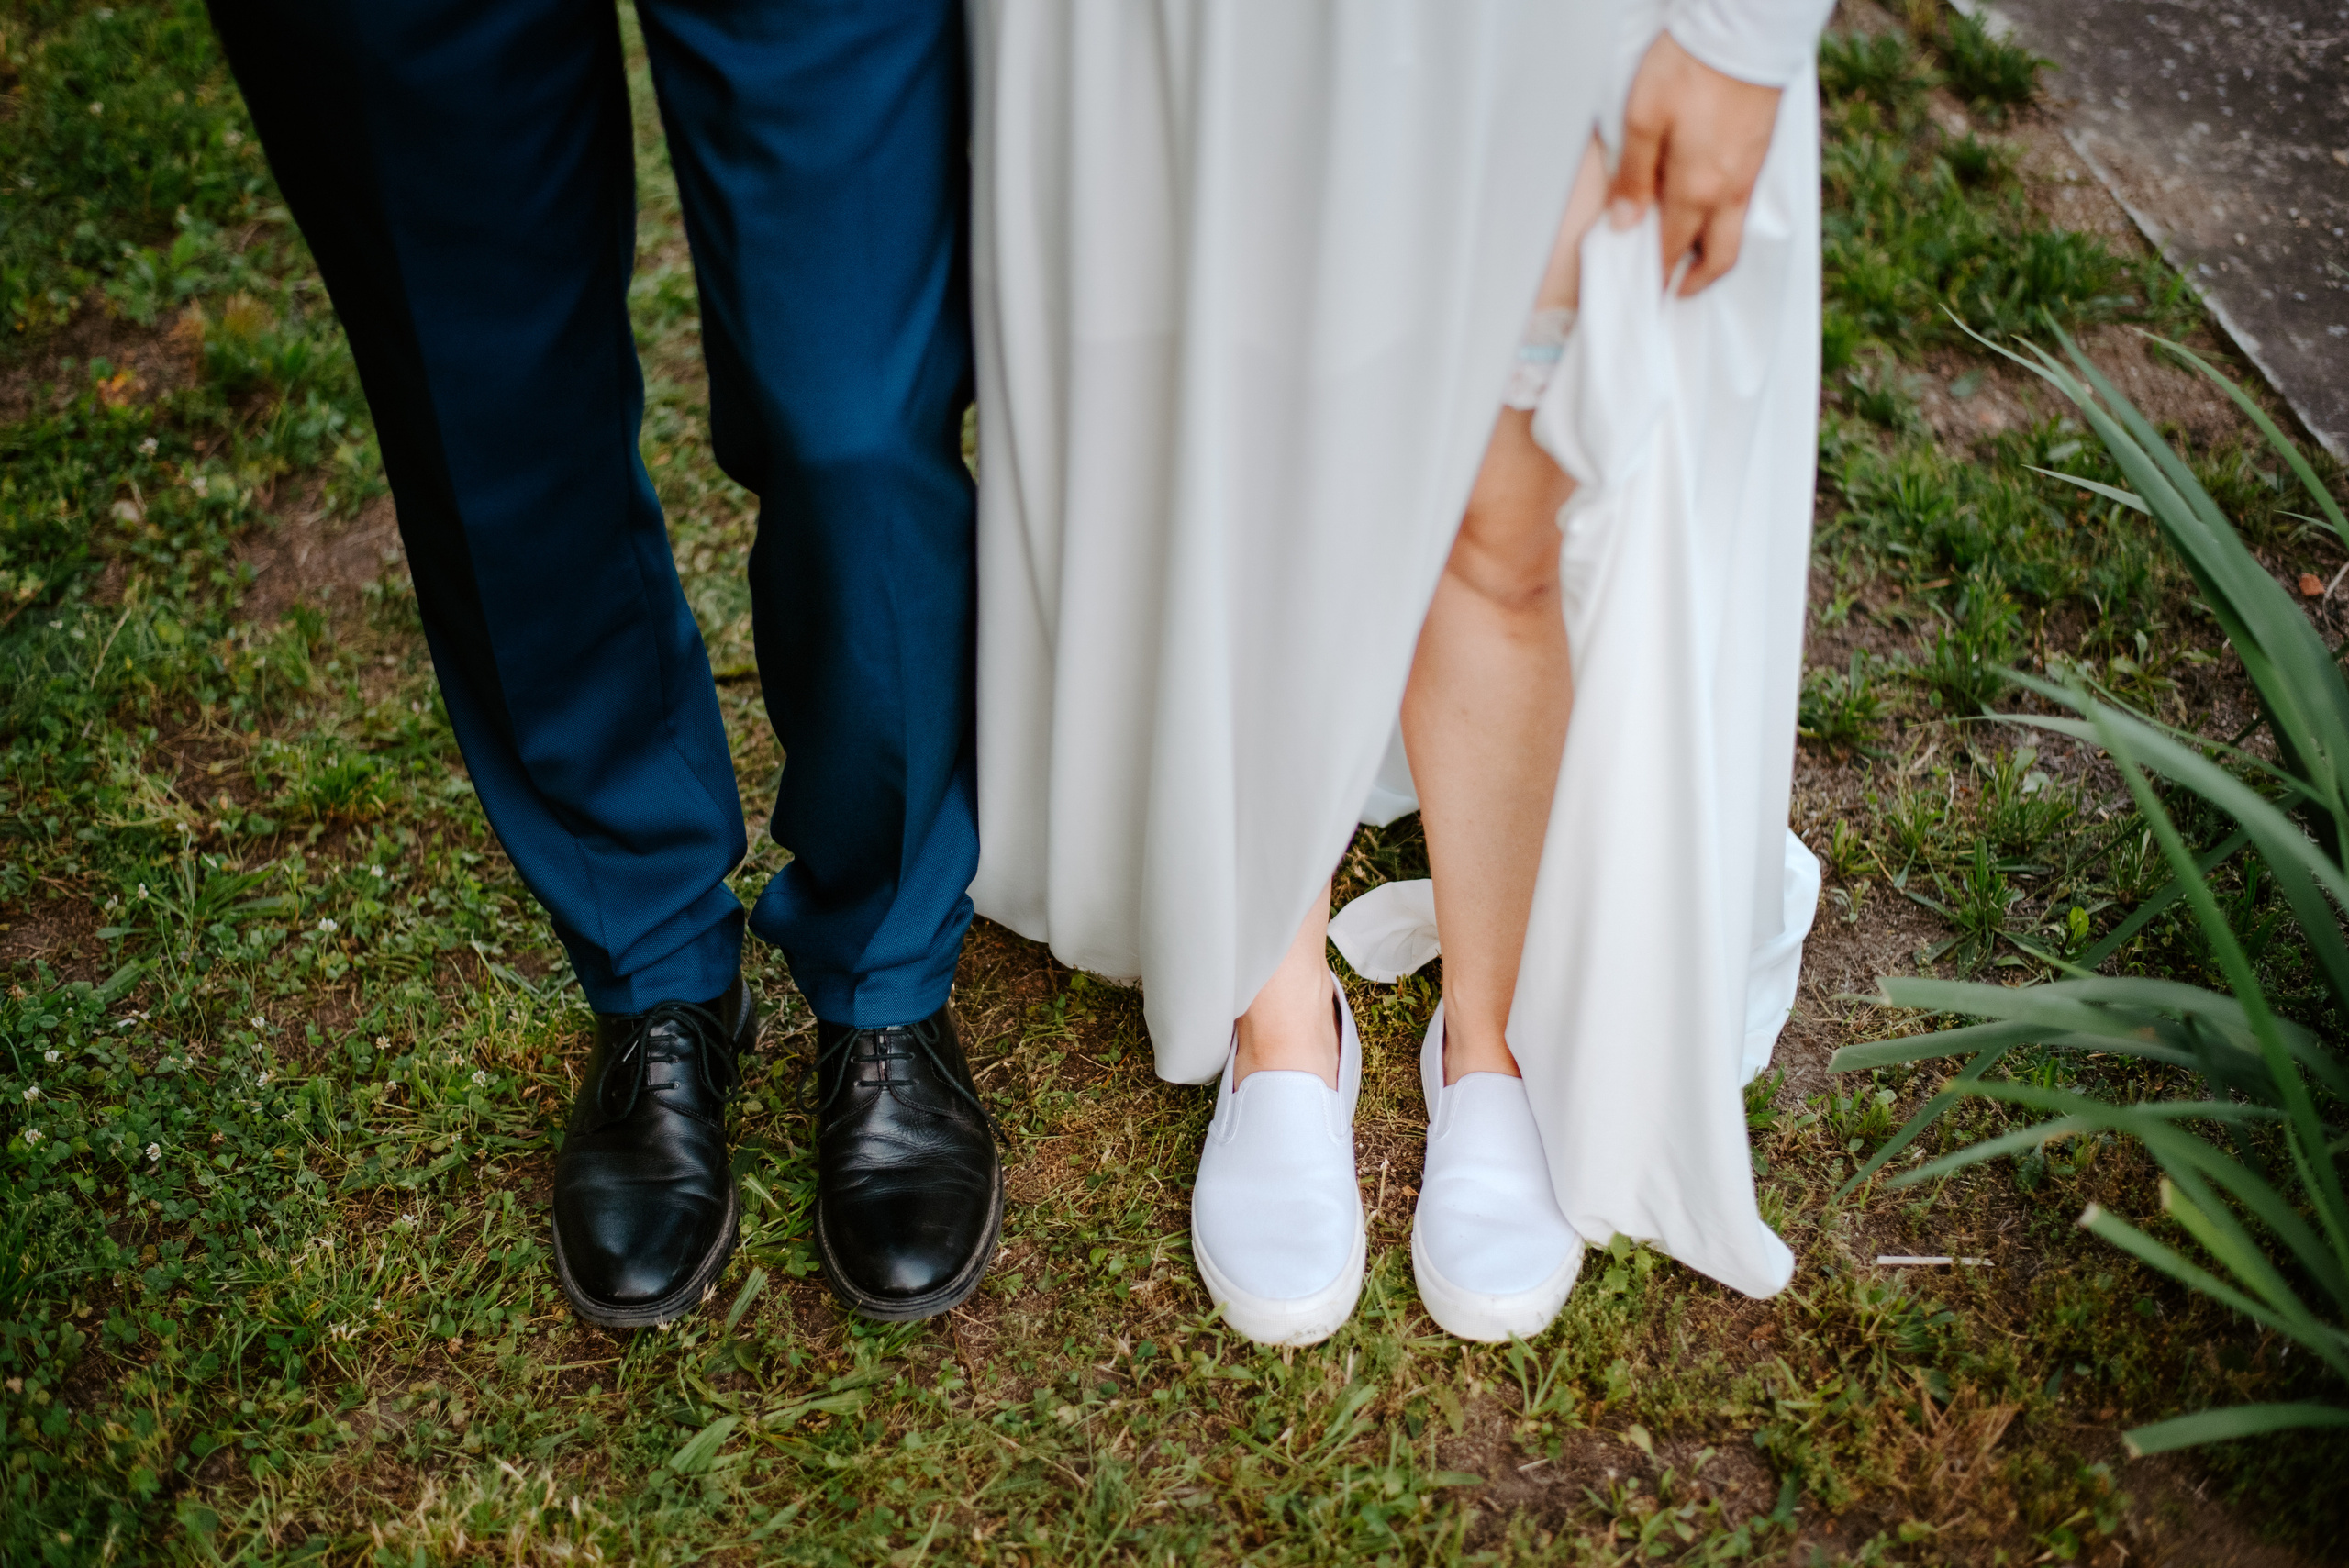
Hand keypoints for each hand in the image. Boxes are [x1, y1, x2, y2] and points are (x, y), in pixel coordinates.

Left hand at [1606, 32, 1783, 295]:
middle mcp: (1729, 191)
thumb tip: (1624, 223)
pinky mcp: (1760, 154)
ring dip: (1713, 254)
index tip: (1644, 292)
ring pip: (1735, 233)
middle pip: (1718, 257)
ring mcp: (1750, 174)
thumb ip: (1633, 175)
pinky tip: (1709, 212)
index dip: (1657, 274)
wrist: (1745, 30)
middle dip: (1694, 281)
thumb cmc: (1692, 69)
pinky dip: (1726, 223)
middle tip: (1673, 291)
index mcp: (1696, 189)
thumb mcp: (1643, 119)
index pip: (1673, 249)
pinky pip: (1744, 206)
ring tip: (1689, 257)